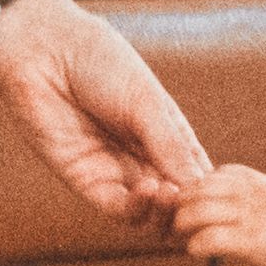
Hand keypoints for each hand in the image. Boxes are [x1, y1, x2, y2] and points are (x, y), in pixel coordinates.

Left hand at [0, 0, 210, 225]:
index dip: (207, 189)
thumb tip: (199, 187)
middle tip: (192, 199)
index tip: (220, 192)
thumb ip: (171, 146)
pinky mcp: (85, 181)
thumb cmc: (100, 63)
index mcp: (165, 134)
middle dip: (186, 206)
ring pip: (148, 213)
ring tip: (170, 194)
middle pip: (174, 201)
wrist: (46, 52)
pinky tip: (147, 191)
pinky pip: (116, 209)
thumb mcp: (146, 102)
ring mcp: (114, 170)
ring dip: (164, 212)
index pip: (195, 174)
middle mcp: (142, 157)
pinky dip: (136, 208)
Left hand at [172, 162, 265, 265]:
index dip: (202, 187)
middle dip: (184, 202)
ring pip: (198, 209)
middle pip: (200, 187)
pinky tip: (196, 251)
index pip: (217, 173)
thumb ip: (259, 195)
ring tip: (181, 235)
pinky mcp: (251, 240)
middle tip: (178, 220)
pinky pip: (211, 237)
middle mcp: (250, 194)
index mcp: (258, 182)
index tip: (196, 202)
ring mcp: (250, 216)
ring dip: (183, 222)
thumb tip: (239, 200)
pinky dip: (197, 244)